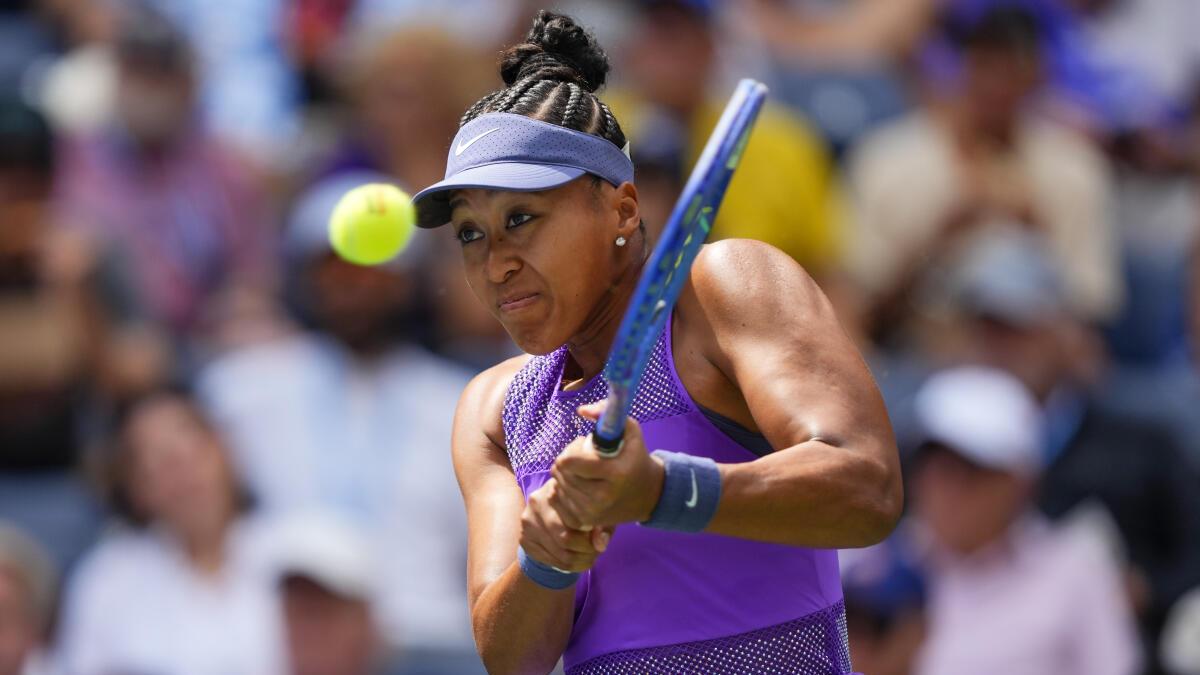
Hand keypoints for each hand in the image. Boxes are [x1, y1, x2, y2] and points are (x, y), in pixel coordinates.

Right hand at [520, 477, 611, 573]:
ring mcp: (528, 520)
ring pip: (559, 554)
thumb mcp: (596, 512)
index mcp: (557, 487)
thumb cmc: (580, 508)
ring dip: (579, 561)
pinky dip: (567, 566)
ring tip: (589, 557)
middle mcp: (537, 501)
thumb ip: (602, 526)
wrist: (550, 511)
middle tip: (596, 552)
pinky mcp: (524, 538)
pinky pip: (549, 561)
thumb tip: (600, 544)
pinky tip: (576, 561)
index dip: (592, 536)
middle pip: (565, 538)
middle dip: (586, 551)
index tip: (601, 540)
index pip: (576, 519)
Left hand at [549, 402, 665, 529]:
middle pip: (561, 472)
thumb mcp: (629, 430)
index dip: (572, 449)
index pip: (569, 461)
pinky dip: (563, 489)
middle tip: (584, 458)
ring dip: (566, 475)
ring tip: (584, 472)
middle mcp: (603, 497)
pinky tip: (578, 485)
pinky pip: (557, 500)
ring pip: (557, 485)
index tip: (584, 447)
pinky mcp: (585, 522)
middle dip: (568, 460)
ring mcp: (592, 512)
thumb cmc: (635, 457)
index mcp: (615, 474)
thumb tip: (581, 410)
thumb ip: (605, 413)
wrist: (648, 495)